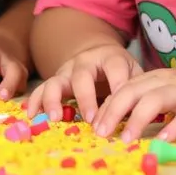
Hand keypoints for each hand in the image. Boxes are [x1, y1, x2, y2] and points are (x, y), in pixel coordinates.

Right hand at [25, 44, 141, 123]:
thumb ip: (137, 88)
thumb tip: (143, 112)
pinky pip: (41, 89)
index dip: (118, 85)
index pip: (115, 67)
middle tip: (91, 120)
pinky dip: (35, 101)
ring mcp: (66, 70)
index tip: (121, 107)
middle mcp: (85, 61)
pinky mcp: (54, 80)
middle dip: (86, 98)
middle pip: (82, 76)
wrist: (97, 54)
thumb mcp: (134, 72)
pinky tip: (32, 115)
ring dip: (54, 100)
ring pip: (55, 81)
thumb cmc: (119, 70)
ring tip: (56, 118)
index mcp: (110, 56)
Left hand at [92, 66, 175, 142]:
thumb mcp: (172, 92)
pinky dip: (173, 126)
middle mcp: (167, 81)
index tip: (93, 126)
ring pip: (155, 100)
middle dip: (113, 112)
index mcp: (155, 78)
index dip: (107, 108)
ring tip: (126, 139)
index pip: (124, 90)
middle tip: (100, 133)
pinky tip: (164, 139)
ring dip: (137, 119)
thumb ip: (150, 101)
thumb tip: (122, 122)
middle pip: (132, 92)